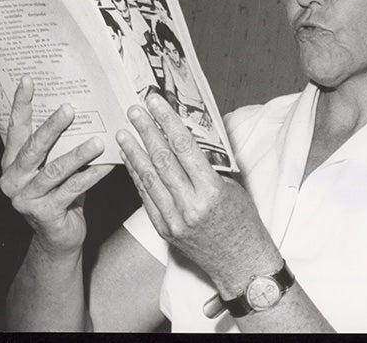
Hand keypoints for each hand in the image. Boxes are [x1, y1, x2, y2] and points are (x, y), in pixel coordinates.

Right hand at [0, 77, 113, 254]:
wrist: (58, 236)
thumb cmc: (61, 192)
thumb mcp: (55, 165)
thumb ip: (61, 144)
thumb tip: (85, 108)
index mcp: (13, 162)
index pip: (15, 128)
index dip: (21, 104)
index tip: (29, 79)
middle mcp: (14, 178)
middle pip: (33, 148)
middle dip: (52, 126)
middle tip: (70, 108)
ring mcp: (26, 198)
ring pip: (55, 170)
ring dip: (79, 154)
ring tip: (99, 140)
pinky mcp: (45, 214)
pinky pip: (74, 189)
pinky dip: (94, 175)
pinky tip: (111, 163)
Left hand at [116, 93, 278, 294]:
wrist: (240, 262)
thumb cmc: (243, 221)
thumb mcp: (233, 187)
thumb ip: (210, 166)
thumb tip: (189, 139)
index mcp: (211, 191)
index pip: (184, 148)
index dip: (167, 122)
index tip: (156, 103)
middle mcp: (189, 205)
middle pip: (162, 160)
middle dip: (146, 132)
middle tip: (134, 110)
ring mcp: (173, 219)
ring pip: (148, 179)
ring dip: (134, 153)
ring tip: (122, 132)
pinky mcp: (164, 229)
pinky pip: (146, 197)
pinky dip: (137, 176)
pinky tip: (130, 161)